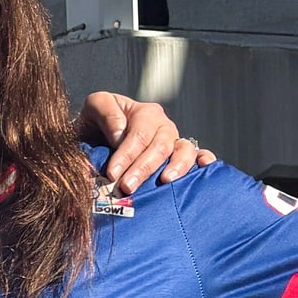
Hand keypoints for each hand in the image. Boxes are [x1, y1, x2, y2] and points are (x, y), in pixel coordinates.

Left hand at [77, 93, 216, 193]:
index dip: (126, 154)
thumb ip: (105, 112)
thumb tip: (120, 134)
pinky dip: (204, 159)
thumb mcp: (93, 109)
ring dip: (176, 167)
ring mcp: (174, 141)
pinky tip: (204, 167)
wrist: (96, 141)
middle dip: (143, 168)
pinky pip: (198, 155)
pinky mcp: (182, 155)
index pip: (139, 134)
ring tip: (164, 181)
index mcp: (143, 113)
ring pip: (184, 150)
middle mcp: (162, 126)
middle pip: (160, 146)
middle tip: (127, 187)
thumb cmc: (94, 126)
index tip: (112, 173)